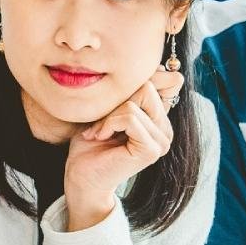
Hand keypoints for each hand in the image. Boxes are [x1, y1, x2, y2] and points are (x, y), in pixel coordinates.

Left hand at [62, 71, 176, 230]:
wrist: (80, 176)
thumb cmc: (90, 144)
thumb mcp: (111, 108)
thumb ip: (131, 91)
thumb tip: (154, 68)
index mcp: (159, 120)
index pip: (155, 81)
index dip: (127, 89)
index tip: (108, 111)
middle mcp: (165, 130)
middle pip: (146, 88)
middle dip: (116, 103)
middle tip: (100, 125)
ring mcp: (162, 141)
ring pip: (135, 102)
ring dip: (108, 116)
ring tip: (99, 132)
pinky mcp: (151, 150)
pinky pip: (130, 117)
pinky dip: (108, 124)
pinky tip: (100, 137)